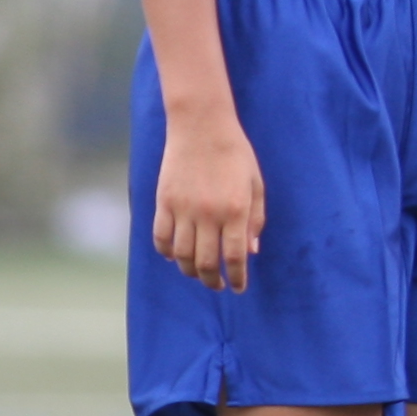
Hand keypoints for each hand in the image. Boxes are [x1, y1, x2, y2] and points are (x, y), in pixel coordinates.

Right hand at [151, 106, 265, 292]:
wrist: (202, 126)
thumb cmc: (236, 154)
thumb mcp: (255, 184)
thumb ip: (255, 220)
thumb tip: (251, 252)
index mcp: (236, 210)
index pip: (234, 257)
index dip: (237, 278)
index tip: (238, 288)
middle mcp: (208, 214)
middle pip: (205, 263)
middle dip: (213, 280)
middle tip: (217, 285)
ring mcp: (183, 209)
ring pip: (181, 256)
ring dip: (190, 271)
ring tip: (198, 274)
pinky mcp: (163, 202)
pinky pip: (161, 238)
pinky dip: (167, 253)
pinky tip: (175, 256)